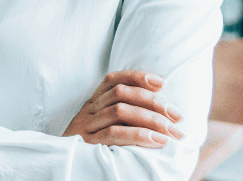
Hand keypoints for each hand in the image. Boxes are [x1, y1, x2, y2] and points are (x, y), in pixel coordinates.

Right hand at [63, 70, 184, 147]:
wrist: (64, 166)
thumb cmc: (91, 148)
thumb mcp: (103, 127)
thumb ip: (123, 117)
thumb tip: (160, 111)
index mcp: (92, 103)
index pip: (113, 79)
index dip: (137, 77)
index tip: (162, 83)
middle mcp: (88, 111)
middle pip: (121, 93)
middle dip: (153, 102)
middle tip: (178, 116)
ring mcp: (86, 127)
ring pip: (120, 111)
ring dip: (152, 119)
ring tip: (173, 132)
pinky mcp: (88, 144)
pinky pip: (114, 134)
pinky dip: (139, 135)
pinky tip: (158, 141)